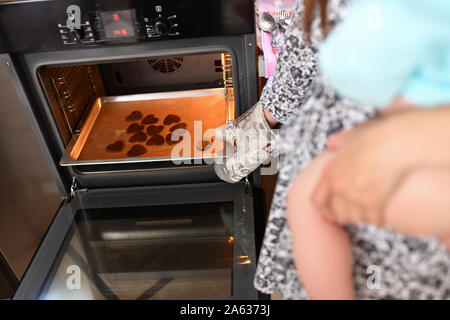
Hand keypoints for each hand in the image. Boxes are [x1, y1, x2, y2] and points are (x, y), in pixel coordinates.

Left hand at [312, 107, 449, 225]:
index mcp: (330, 172)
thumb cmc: (377, 136)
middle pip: (338, 214)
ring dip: (364, 217)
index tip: (332, 214)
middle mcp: (339, 187)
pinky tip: (384, 213)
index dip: (325, 210)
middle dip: (348, 215)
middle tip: (359, 212)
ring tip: (372, 211)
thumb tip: (331, 144)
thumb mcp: (351, 135)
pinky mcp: (373, 203)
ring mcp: (354, 196)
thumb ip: (339, 141)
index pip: (317, 201)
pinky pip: (374, 220)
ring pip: (356, 219)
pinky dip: (380, 219)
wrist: (396, 142)